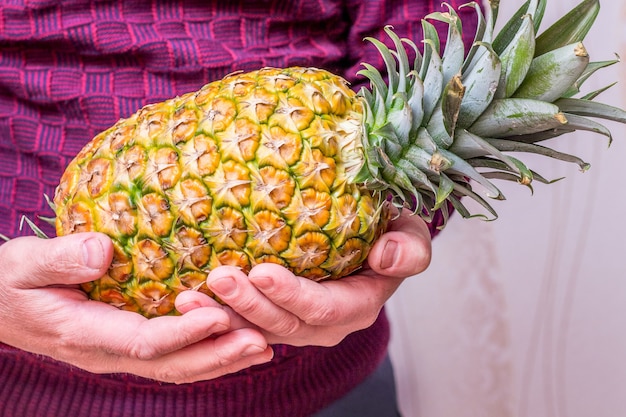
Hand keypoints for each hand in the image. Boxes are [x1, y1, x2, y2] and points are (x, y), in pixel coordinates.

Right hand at [0, 233, 272, 383]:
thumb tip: (102, 251)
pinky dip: (207, 352)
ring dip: (222, 359)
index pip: (142, 341)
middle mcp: (108, 352)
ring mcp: (120, 353)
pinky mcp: (129, 343)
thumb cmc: (10, 280)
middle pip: (170, 363)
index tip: (218, 315)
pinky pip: (173, 355)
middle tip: (262, 342)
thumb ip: (59, 259)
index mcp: (85, 334)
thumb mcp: (23, 265)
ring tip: (265, 346)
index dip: (182, 332)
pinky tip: (237, 340)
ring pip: (177, 366)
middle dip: (217, 355)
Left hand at [176, 211, 431, 346]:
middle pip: (282, 324)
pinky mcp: (273, 314)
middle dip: (248, 305)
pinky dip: (215, 314)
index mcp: (357, 306)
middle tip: (218, 278)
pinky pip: (242, 321)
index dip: (292, 296)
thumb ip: (410, 248)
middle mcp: (325, 324)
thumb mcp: (411, 234)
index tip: (262, 271)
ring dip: (221, 316)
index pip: (323, 309)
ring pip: (255, 328)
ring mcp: (296, 323)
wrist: (371, 239)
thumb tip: (385, 256)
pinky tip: (186, 298)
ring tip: (188, 298)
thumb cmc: (389, 232)